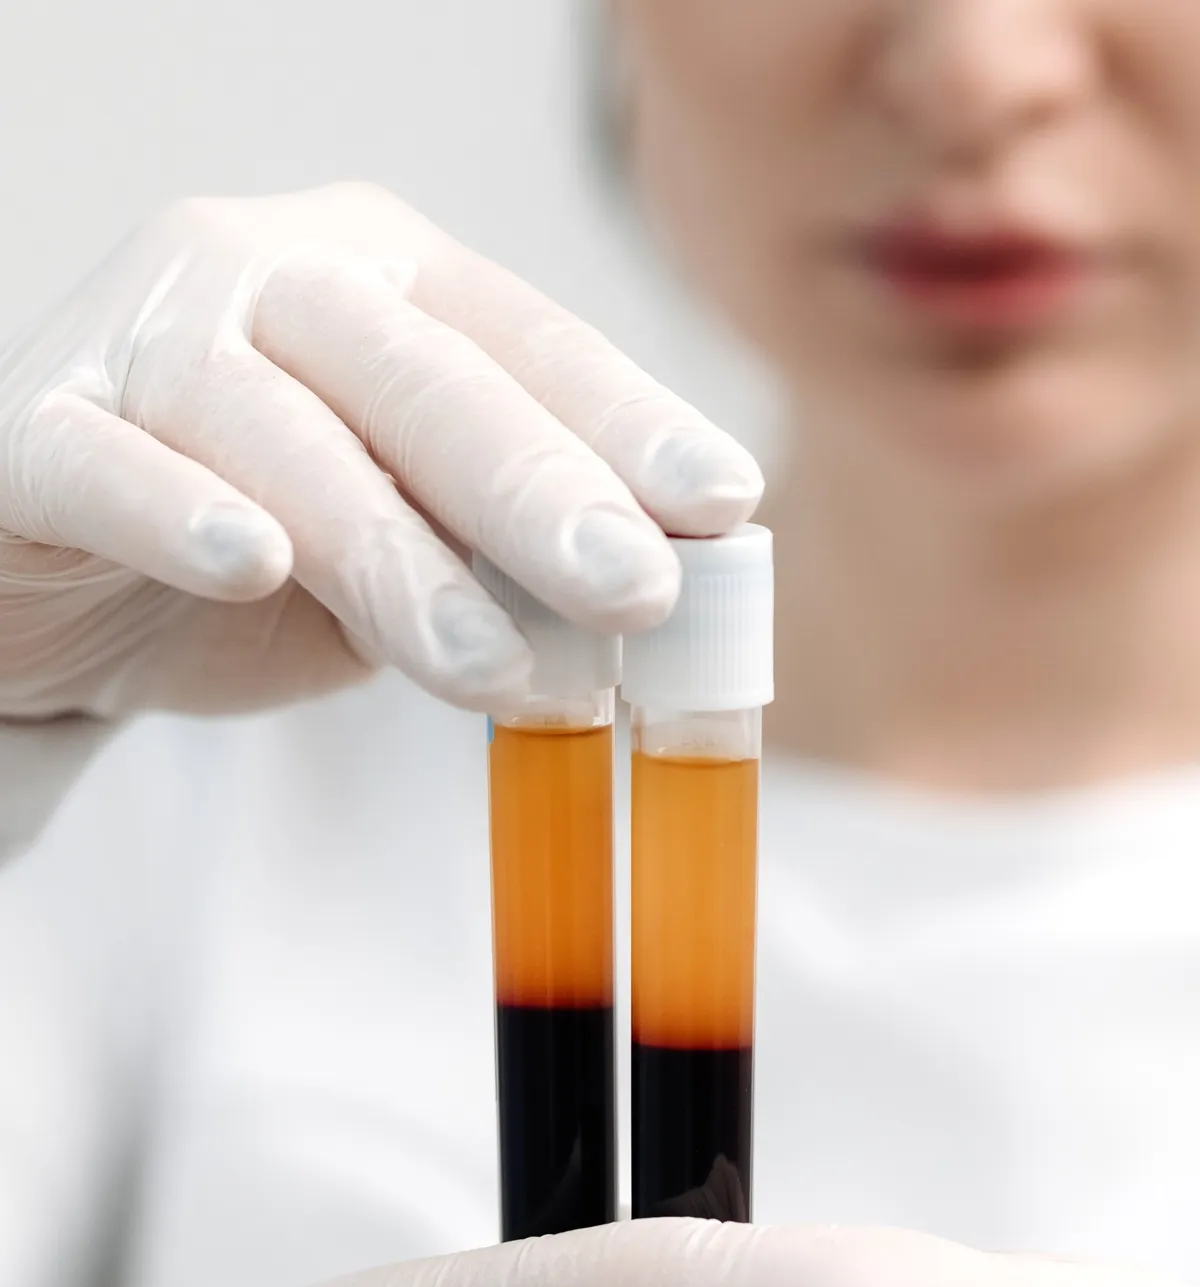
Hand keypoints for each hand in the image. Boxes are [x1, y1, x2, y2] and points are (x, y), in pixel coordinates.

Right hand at [0, 182, 760, 719]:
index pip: (526, 342)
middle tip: (635, 590)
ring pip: (280, 432)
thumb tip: (666, 599)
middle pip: (422, 374)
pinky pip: (107, 465)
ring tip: (487, 666)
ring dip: (392, 553)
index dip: (627, 422)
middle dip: (539, 489)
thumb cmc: (256, 557)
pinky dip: (177, 512)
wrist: (58, 585)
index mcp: (386, 284)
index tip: (723, 507)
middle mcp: (270, 276)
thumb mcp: (409, 557)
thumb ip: (505, 557)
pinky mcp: (34, 430)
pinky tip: (252, 562)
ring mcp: (145, 341)